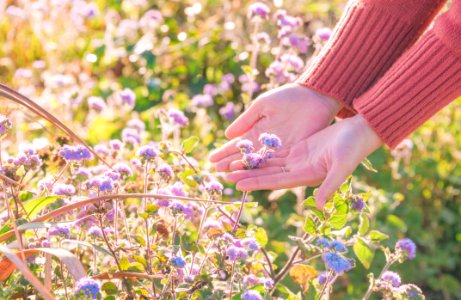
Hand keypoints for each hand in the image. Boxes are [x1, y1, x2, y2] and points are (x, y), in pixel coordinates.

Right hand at [209, 83, 340, 170]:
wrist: (313, 96)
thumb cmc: (287, 97)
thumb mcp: (262, 106)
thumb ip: (246, 119)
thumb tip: (227, 134)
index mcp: (257, 130)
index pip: (238, 144)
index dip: (225, 152)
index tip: (211, 159)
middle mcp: (266, 143)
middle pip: (246, 157)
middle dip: (231, 163)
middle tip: (216, 171)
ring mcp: (279, 150)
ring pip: (258, 163)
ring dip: (244, 170)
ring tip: (229, 176)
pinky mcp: (292, 153)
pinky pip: (275, 164)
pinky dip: (263, 170)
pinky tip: (251, 175)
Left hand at [224, 115, 382, 208]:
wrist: (359, 132)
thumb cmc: (353, 148)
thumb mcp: (342, 166)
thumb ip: (330, 185)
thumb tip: (320, 205)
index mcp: (307, 177)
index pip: (275, 182)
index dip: (257, 183)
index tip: (238, 185)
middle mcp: (299, 171)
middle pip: (268, 174)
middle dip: (248, 174)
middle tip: (226, 175)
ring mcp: (298, 160)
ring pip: (270, 163)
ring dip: (252, 164)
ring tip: (232, 164)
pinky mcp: (299, 148)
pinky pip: (276, 151)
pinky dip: (262, 152)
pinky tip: (249, 151)